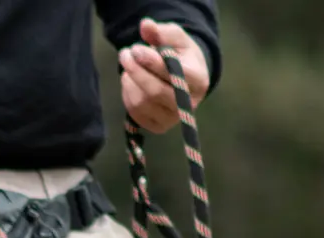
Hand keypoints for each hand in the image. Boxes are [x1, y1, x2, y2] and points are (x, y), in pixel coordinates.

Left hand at [119, 18, 210, 132]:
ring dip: (130, 82)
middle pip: (155, 92)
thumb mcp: (176, 40)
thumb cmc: (181, 57)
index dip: (152, 62)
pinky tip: (132, 82)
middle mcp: (188, 105)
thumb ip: (163, 32)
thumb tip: (146, 25)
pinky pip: (134, 112)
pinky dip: (128, 94)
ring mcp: (172, 119)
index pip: (174, 75)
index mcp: (199, 81)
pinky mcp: (157, 127)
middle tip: (124, 54)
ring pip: (141, 103)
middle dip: (136, 71)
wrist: (184, 79)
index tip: (136, 48)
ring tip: (129, 66)